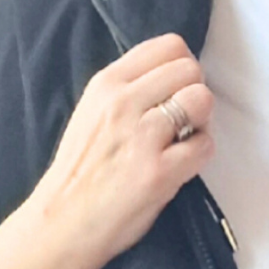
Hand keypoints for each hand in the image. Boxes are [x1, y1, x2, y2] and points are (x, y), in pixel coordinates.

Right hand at [33, 31, 214, 268]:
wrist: (62, 222)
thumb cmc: (81, 170)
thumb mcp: (92, 112)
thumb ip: (128, 89)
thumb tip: (173, 74)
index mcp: (106, 84)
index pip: (169, 46)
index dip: (183, 67)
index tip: (176, 90)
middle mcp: (122, 103)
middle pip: (191, 69)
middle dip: (195, 93)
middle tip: (183, 120)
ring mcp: (141, 137)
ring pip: (202, 100)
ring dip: (201, 122)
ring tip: (182, 140)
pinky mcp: (159, 171)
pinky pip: (205, 145)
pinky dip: (200, 154)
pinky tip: (179, 165)